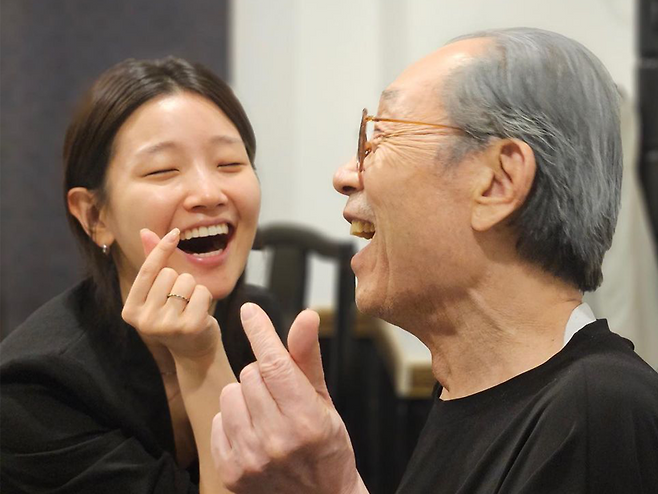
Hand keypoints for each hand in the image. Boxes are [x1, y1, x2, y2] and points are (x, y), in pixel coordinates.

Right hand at [122, 228, 219, 359]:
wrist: (194, 351)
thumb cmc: (175, 315)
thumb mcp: (159, 291)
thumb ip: (153, 263)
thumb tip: (145, 231)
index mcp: (130, 310)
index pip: (147, 270)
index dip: (161, 249)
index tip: (174, 233)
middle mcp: (145, 320)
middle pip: (169, 274)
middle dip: (180, 280)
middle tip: (180, 302)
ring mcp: (166, 325)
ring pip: (186, 281)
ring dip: (194, 289)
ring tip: (190, 307)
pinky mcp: (189, 327)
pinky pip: (201, 292)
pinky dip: (205, 297)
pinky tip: (201, 313)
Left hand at [211, 303, 366, 493]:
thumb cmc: (327, 447)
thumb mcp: (325, 401)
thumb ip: (308, 357)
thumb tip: (307, 315)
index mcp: (306, 418)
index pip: (275, 363)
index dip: (261, 332)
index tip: (250, 311)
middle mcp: (277, 440)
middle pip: (250, 374)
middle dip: (263, 376)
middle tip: (280, 395)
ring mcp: (251, 459)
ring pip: (230, 394)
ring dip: (245, 397)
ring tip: (264, 415)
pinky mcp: (232, 472)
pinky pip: (217, 421)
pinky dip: (231, 421)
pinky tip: (251, 434)